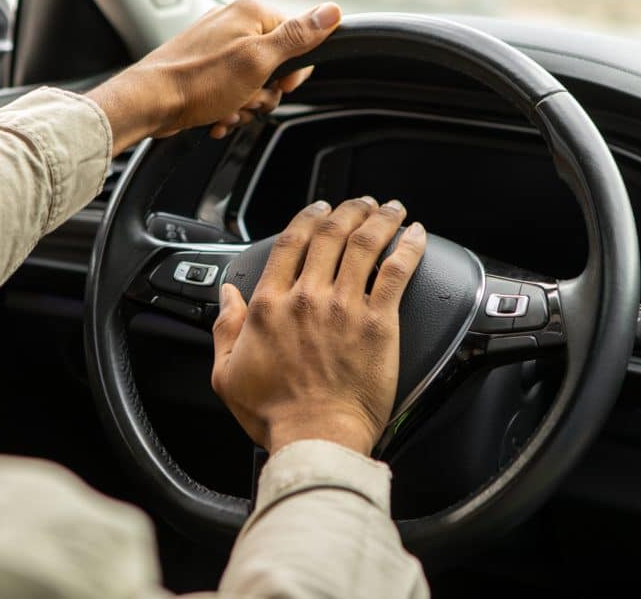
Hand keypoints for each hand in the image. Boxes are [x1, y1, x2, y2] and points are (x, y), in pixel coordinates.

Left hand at [87, 0, 342, 153]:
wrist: (150, 103)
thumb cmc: (198, 81)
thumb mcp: (258, 60)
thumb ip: (297, 36)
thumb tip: (332, 12)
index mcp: (250, 13)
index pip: (296, 38)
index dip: (291, 71)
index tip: (279, 85)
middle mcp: (233, 25)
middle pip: (275, 66)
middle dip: (264, 93)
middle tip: (246, 98)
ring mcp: (216, 49)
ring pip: (253, 85)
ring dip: (244, 106)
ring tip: (226, 109)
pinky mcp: (203, 71)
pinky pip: (231, 93)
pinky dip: (227, 109)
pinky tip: (216, 116)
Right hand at [210, 197, 426, 455]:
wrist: (317, 437)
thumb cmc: (274, 414)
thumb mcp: (227, 373)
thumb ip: (225, 328)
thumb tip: (226, 296)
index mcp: (270, 305)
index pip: (290, 243)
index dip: (306, 218)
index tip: (318, 209)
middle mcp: (307, 297)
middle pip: (330, 234)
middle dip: (346, 210)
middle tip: (358, 203)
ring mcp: (345, 307)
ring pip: (364, 244)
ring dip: (378, 219)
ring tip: (389, 208)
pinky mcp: (378, 323)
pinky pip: (396, 272)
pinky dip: (408, 247)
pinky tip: (415, 234)